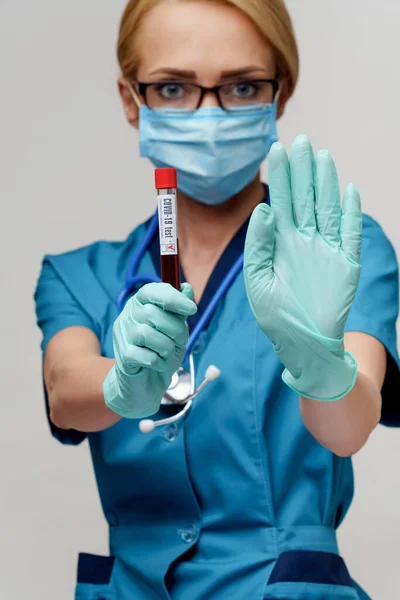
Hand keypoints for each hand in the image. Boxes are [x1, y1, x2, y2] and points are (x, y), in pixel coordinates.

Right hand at [103, 282, 196, 417]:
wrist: (147, 385)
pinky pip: (144, 355)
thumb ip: (180, 311)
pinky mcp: (123, 357)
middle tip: (180, 340)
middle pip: (152, 313)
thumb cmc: (161, 353)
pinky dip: (158, 362)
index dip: (173, 298)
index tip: (192, 309)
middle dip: (176, 329)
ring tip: (167, 354)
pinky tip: (159, 365)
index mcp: (140, 305)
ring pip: (147, 333)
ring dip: (166, 347)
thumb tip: (187, 288)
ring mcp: (122, 336)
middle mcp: (128, 316)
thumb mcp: (176, 331)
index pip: (151, 291)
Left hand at [244, 135, 361, 400]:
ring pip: (327, 208)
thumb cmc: (276, 316)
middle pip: (305, 198)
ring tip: (321, 156)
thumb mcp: (257, 281)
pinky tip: (348, 189)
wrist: (302, 344)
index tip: (275, 150)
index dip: (279, 177)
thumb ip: (258, 245)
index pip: (281, 202)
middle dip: (302, 170)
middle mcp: (304, 241)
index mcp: (281, 243)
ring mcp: (326, 250)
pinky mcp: (346, 263)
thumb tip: (263, 208)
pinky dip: (351, 212)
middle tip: (300, 141)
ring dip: (325, 183)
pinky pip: (350, 233)